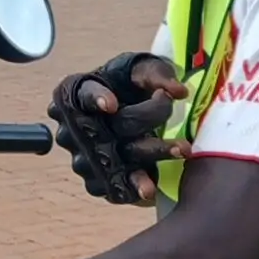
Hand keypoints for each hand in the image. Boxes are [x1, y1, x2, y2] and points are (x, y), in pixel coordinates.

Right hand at [48, 53, 189, 203]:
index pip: (82, 95)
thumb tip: (179, 92)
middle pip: (112, 126)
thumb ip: (156, 75)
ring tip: (182, 149)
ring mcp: (85, 159)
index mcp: (76, 95)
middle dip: (144, 118)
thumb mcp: (140, 70)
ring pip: (117, 160)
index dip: (95, 99)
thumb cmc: (131, 88)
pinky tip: (152, 187)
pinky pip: (115, 188)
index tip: (111, 105)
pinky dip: (135, 187)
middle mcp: (75, 129)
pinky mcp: (99, 184)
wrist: (134, 117)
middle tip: (170, 107)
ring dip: (153, 153)